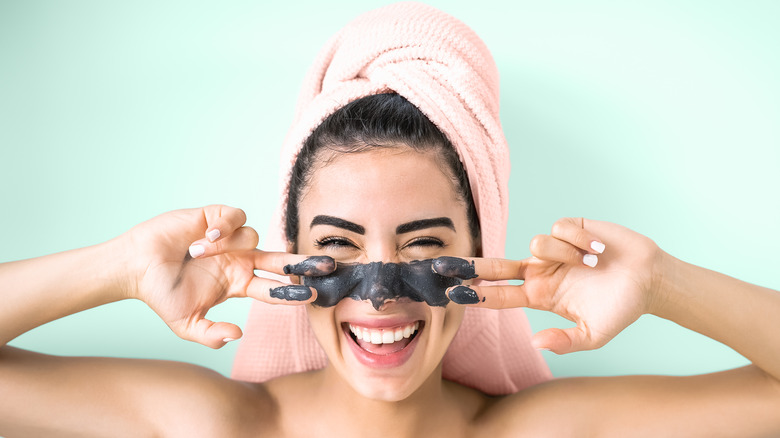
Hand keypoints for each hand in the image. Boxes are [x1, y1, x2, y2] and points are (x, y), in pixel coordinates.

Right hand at [119, 205, 334, 347]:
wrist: (136, 267)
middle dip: (304, 262)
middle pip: (281, 260)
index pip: (274, 289)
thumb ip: (211, 335)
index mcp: (239, 284)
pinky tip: (204, 237)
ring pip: (253, 237)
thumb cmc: (161, 295)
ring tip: (197, 252)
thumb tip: (238, 335)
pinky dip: (224, 227)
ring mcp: (230, 239)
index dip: (293, 293)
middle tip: (327, 265)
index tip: (313, 296)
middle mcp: (240, 260)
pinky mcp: (216, 218)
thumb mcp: (187, 324)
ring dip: (228, 246)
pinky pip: (235, 218)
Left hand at [433, 218, 664, 353]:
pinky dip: (580, 240)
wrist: (650, 279)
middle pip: (497, 265)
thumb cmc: (621, 308)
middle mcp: (541, 271)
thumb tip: (534, 343)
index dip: (478, 294)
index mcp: (541, 295)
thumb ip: (564, 341)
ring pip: (536, 243)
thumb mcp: (593, 334)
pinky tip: (598, 249)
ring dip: (564, 255)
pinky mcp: (569, 228)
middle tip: (443, 265)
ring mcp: (553, 250)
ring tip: (592, 264)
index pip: (502, 294)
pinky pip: (559, 229)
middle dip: (470, 265)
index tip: (453, 294)